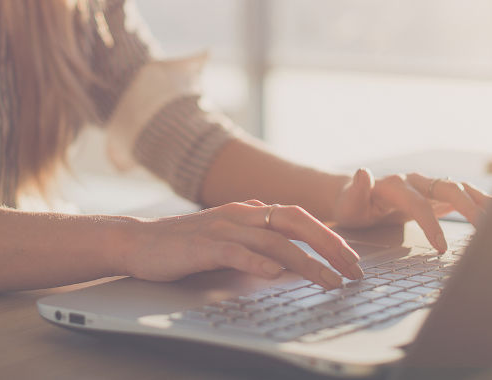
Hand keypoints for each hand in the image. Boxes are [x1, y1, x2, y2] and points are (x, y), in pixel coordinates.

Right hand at [122, 200, 363, 287]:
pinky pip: (236, 251)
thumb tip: (285, 249)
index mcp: (250, 212)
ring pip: (274, 240)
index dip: (329, 236)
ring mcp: (223, 228)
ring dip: (306, 261)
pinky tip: (276, 274)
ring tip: (330, 280)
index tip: (352, 259)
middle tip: (354, 269)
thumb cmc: (183, 244)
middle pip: (296, 221)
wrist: (138, 241)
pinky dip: (258, 262)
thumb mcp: (227, 237)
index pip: (299, 218)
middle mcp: (242, 214)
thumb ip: (254, 238)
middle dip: (330, 244)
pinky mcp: (204, 245)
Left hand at [331, 169, 491, 252]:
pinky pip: (462, 195)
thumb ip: (356, 190)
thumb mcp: (348, 203)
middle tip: (484, 229)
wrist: (356, 197)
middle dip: (467, 206)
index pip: (417, 203)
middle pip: (447, 187)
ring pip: (460, 188)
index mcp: (393, 185)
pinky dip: (480, 202)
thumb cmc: (352, 206)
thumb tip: (363, 171)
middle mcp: (414, 180)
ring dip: (480, 201)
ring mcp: (427, 185)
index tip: (441, 248)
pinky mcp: (436, 193)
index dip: (431, 223)